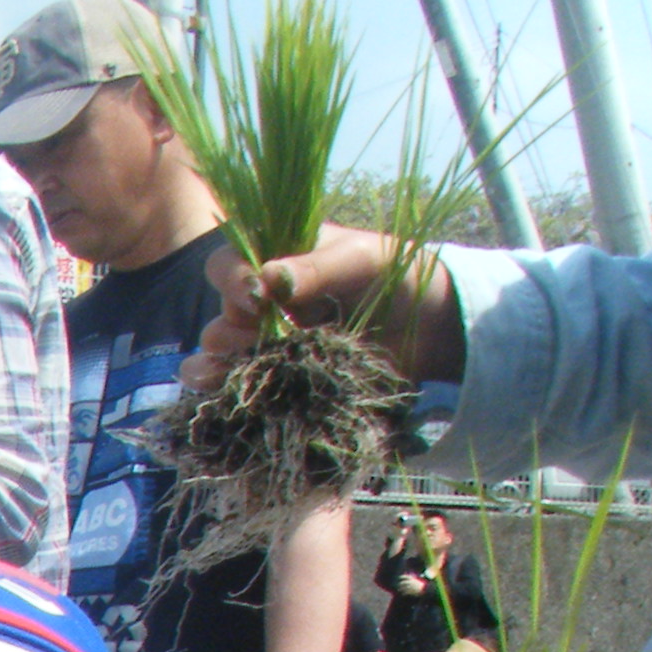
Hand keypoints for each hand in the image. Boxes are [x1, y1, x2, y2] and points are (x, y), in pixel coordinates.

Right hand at [193, 225, 456, 393]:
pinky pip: (234, 385)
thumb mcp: (362, 259)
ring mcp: (268, 342)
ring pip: (219, 352)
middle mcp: (264, 303)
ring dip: (223, 361)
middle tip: (264, 339)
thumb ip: (316, 267)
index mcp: (277, 261)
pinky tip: (225, 392)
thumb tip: (267, 279)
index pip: (228, 263)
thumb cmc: (397, 277)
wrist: (432, 328)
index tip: (258, 297)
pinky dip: (222, 390)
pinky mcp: (278, 378)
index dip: (232, 279)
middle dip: (232, 329)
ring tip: (246, 367)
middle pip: (221, 313)